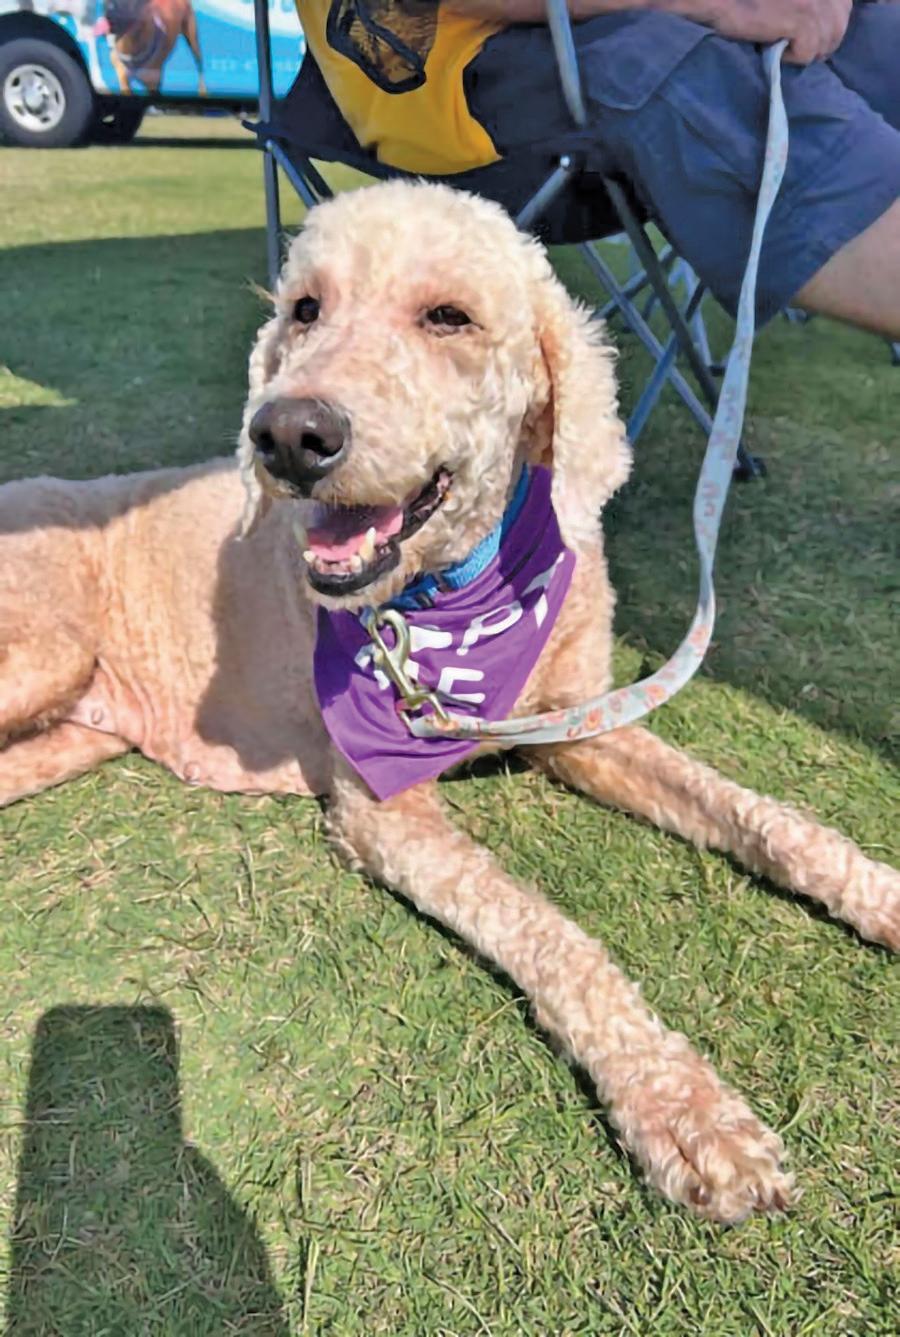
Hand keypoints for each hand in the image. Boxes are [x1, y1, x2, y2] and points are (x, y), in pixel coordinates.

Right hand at [701, 0, 852, 63]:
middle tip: (801, 48)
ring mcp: (815, 3)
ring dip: (807, 52)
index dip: (831, 22)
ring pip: (826, 42)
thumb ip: (808, 2)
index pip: (844, 5)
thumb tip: (826, 20)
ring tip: (787, 48)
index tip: (813, 31)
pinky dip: (792, 57)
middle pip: (839, 25)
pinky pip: (808, 53)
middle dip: (823, 42)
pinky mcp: (802, 21)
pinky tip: (776, 48)